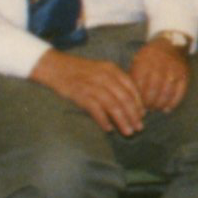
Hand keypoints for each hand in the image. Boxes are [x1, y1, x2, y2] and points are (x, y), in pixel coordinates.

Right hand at [31, 47, 146, 135]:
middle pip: (125, 99)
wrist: (55, 66)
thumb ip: (114, 82)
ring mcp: (93, 85)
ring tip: (128, 131)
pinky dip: (104, 120)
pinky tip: (108, 129)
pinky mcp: (80, 94)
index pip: (131, 87)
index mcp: (112, 69)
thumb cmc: (79, 71)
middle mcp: (105, 77)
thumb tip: (129, 102)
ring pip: (113, 106)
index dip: (138, 103)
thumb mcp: (100, 70)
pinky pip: (96, 110)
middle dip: (134, 115)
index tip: (142, 115)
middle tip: (139, 128)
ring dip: (122, 121)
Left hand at [127, 36, 193, 114]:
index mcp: (144, 62)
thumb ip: (133, 78)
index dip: (137, 98)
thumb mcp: (137, 62)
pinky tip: (167, 108)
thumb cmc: (149, 58)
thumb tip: (130, 99)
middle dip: (149, 103)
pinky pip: (179, 92)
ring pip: (166, 93)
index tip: (135, 104)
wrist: (171, 44)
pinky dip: (173, 103)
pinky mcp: (184, 75)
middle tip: (147, 108)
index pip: (139, 85)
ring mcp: (173, 70)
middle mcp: (159, 66)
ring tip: (155, 108)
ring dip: (160, 104)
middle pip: (153, 90)